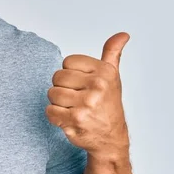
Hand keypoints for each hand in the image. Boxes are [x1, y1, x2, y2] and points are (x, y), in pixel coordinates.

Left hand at [46, 33, 130, 160]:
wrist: (111, 139)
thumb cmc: (108, 105)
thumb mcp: (112, 76)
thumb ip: (112, 53)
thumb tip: (123, 34)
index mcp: (104, 72)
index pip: (67, 62)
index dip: (71, 74)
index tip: (83, 84)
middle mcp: (97, 86)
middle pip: (57, 77)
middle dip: (63, 88)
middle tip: (78, 99)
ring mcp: (86, 103)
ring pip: (52, 93)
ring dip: (59, 103)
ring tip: (74, 109)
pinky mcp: (75, 119)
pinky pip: (49, 110)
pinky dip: (55, 117)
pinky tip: (69, 119)